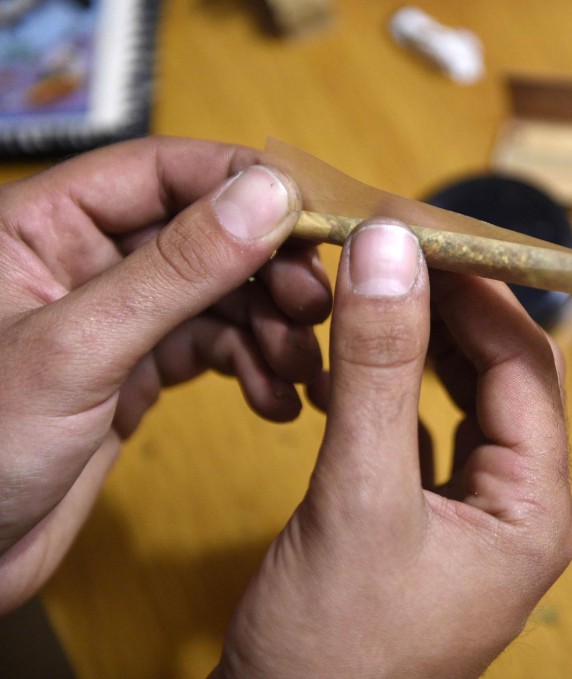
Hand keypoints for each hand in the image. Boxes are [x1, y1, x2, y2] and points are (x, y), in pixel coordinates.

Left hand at [0, 138, 331, 612]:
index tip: (315, 218)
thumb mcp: (78, 350)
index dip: (244, 185)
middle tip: (316, 308)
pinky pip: (213, 350)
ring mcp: (113, 319)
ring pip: (219, 296)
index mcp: (42, 226)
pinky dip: (253, 370)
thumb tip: (268, 196)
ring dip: (271, 329)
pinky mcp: (134, 371)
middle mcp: (83, 261)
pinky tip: (276, 402)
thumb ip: (175, 270)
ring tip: (301, 370)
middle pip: (205, 233)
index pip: (162, 170)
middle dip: (269, 270)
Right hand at [213, 219, 571, 678]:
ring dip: (424, 341)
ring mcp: (473, 515)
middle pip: (502, 376)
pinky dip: (398, 387)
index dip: (482, 289)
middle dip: (453, 307)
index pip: (527, 366)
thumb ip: (379, 371)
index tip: (425, 229)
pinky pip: (426, 431)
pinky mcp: (427, 521)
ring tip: (380, 286)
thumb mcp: (359, 498)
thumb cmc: (333, 650)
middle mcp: (518, 507)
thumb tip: (390, 249)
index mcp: (535, 509)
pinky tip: (363, 358)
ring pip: (462, 398)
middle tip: (396, 246)